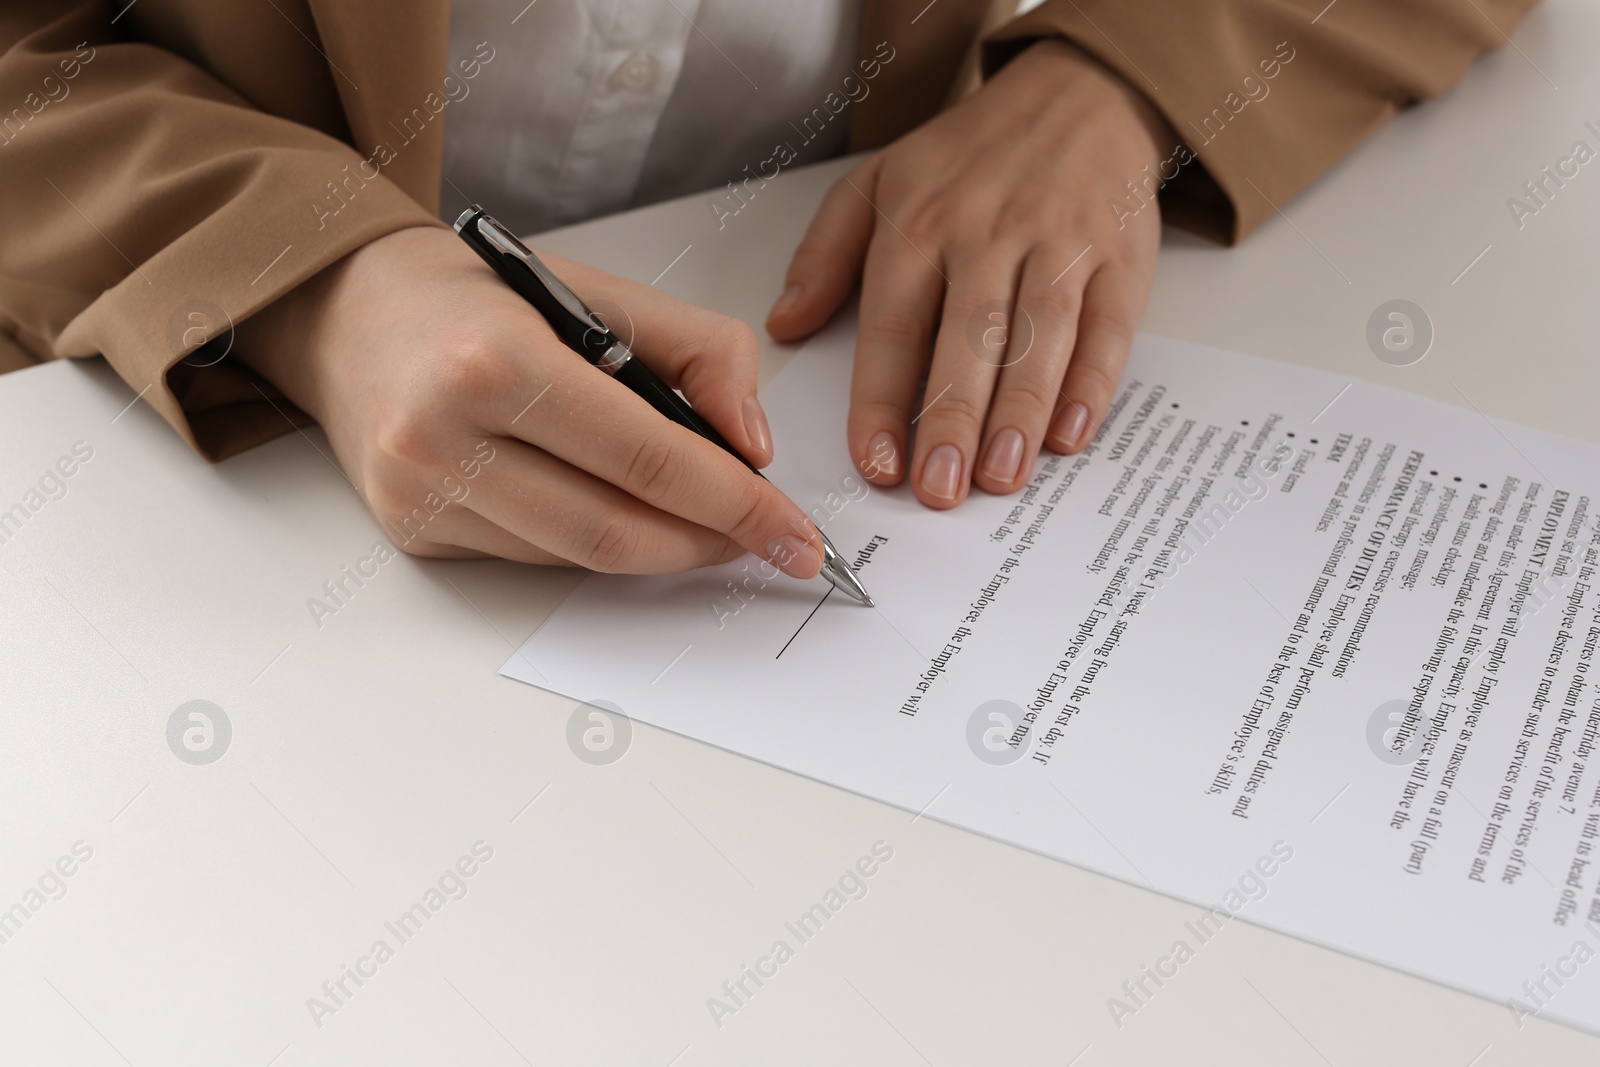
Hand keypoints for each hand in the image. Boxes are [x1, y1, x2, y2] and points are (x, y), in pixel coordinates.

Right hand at [235, 226, 828, 576]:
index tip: (794, 532)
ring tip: (707, 526)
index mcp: (497, 361)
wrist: (347, 312)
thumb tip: (754, 446)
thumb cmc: (480, 299)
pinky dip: (596, 544)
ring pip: (579, 557)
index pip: (648, 456)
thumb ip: (699, 354)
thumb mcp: (603, 290)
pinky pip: (536, 559)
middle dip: (709, 544)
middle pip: (615, 530)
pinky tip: (621, 514)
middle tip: (764, 542)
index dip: (736, 504)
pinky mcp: (413, 531)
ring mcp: (421, 494)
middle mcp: (444, 436)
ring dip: (661, 551)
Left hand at [767, 39, 1170, 507]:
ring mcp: (1059, 244)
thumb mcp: (877, 181)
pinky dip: (1091, 384)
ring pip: (1037, 337)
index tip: (875, 465)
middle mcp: (987, 233)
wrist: (1079, 93)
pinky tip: (1069, 434)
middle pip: (967, 338)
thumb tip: (784, 324)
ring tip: (999, 478)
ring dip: (1018, 413)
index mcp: (919, 223)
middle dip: (951, 420)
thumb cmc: (969, 155)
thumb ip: (824, 254)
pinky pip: (1106, 327)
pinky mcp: (1119, 257)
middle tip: (939, 490)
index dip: (882, 401)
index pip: (893, 326)